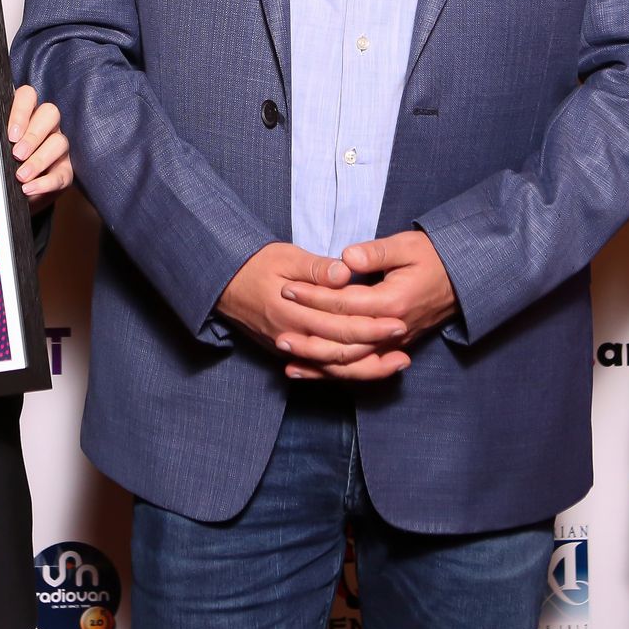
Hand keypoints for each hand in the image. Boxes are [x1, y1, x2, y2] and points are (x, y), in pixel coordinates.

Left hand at [7, 84, 71, 210]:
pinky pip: (62, 173)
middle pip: (50, 114)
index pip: (28, 96)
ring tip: (21, 176)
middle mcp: (45, 126)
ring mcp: (58, 147)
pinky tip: (29, 189)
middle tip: (17, 154)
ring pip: (59, 142)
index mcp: (25, 115)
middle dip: (33, 135)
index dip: (21, 111)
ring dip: (39, 159)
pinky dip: (45, 182)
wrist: (9, 198)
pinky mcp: (65, 171)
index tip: (11, 134)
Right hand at [217, 243, 408, 377]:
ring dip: (367, 367)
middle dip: (376, 346)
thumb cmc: (255, 265)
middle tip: (405, 337)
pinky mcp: (289, 352)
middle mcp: (291, 336)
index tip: (398, 319)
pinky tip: (367, 367)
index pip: (339, 325)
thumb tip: (345, 273)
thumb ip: (315, 268)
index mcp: (291, 311)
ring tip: (397, 362)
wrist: (223, 283)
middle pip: (340, 351)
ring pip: (333, 368)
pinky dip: (345, 372)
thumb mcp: (285, 257)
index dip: (371, 325)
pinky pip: (321, 369)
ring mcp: (289, 348)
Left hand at [279, 230, 455, 381]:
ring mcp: (392, 344)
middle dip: (309, 336)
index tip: (288, 288)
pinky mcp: (390, 348)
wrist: (462, 279)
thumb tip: (347, 257)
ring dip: (317, 361)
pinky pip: (358, 366)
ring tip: (287, 356)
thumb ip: (375, 253)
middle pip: (343, 341)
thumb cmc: (433, 258)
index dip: (314, 297)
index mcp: (393, 302)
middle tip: (278, 331)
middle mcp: (392, 330)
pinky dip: (331, 371)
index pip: (344, 304)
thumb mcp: (406, 246)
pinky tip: (307, 371)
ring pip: (350, 361)